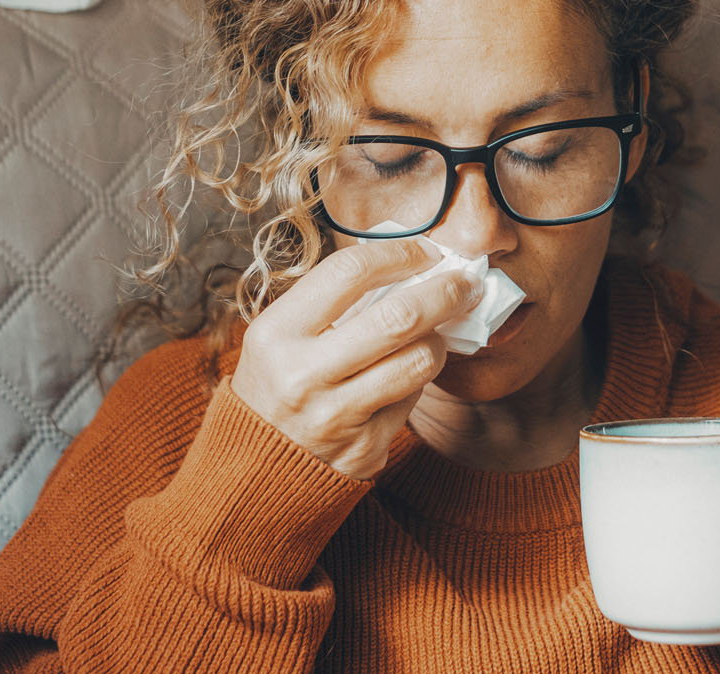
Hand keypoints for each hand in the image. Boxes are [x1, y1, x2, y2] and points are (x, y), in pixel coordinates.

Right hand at [230, 238, 481, 479]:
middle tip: (465, 282)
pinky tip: (405, 376)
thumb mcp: (280, 336)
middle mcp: (303, 375)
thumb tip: (409, 265)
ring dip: (439, 339)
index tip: (426, 252)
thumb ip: (333, 301)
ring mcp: (336, 417)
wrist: (254, 468)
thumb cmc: (275, 384)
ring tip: (435, 332)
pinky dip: (416, 380)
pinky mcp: (364, 449)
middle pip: (400, 317)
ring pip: (420, 360)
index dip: (400, 253)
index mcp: (276, 334)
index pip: (350, 272)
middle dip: (447, 291)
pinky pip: (412, 400)